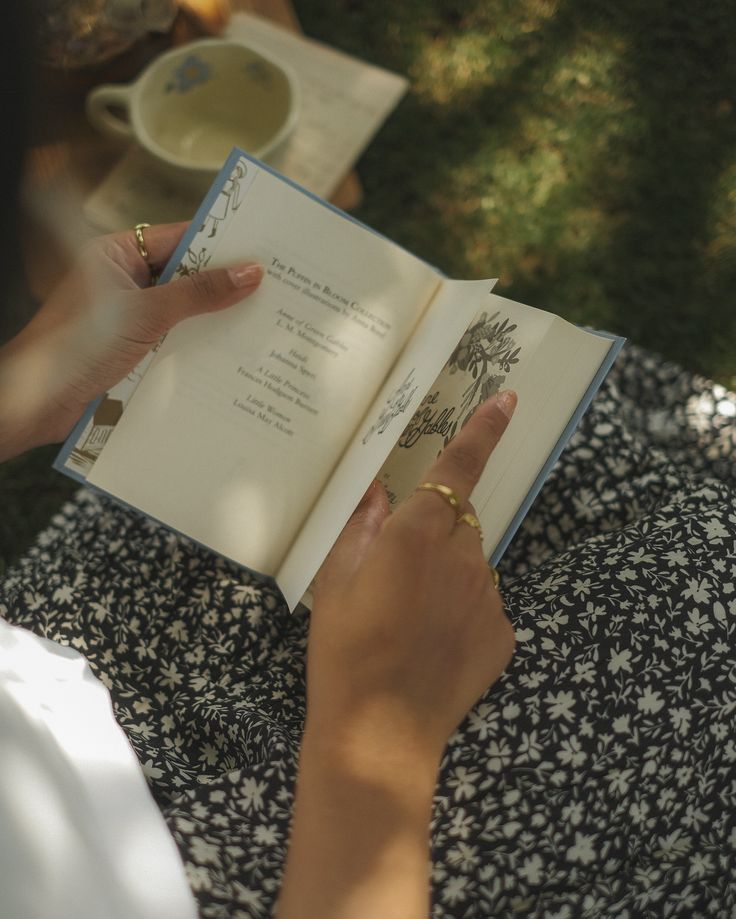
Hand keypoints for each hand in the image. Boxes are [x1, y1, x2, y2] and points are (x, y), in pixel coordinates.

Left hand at [0, 223, 262, 459]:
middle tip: (271, 288)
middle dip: (223, 285)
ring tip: (260, 320)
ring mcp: (129, 317)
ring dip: (213, 319)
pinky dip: (198, 345)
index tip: (261, 251)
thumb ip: (199, 292)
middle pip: (184, 276)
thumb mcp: (147, 314)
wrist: (39, 402)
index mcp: (116, 255)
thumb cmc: (78, 346)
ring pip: (183, 311)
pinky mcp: (133, 349)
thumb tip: (249, 272)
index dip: (219, 244)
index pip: (179, 238)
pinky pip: (175, 340)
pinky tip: (230, 353)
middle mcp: (123, 281)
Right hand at [307, 389, 516, 774]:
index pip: (457, 468)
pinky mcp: (502, 633)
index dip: (483, 431)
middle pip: (460, 518)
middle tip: (400, 568)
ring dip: (449, 571)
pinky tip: (433, 641)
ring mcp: (488, 597)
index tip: (506, 401)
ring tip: (411, 615)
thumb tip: (375, 488)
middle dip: (437, 526)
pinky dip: (464, 609)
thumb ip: (359, 526)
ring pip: (473, 561)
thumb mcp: (335, 582)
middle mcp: (461, 557)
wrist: (379, 733)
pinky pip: (485, 603)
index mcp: (415, 536)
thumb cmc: (345, 652)